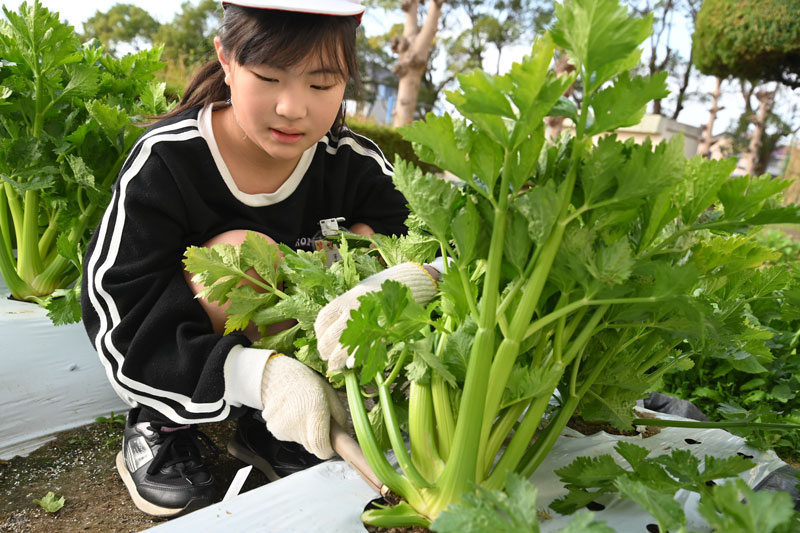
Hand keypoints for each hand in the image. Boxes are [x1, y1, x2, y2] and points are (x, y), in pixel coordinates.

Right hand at [260, 354, 347, 458]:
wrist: (279, 375)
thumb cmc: (308, 384)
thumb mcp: (331, 395)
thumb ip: (340, 418)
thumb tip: (343, 436)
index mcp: (315, 411)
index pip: (321, 447)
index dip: (328, 450)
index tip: (331, 445)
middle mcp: (297, 422)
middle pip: (312, 447)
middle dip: (318, 439)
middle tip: (317, 421)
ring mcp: (283, 427)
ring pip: (301, 441)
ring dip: (304, 432)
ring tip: (302, 412)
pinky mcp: (273, 429)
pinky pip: (289, 436)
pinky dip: (292, 429)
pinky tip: (291, 413)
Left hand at [314, 262, 437, 371]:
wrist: (411, 282)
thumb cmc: (383, 288)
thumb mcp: (361, 292)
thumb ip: (347, 309)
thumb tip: (332, 329)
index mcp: (348, 299)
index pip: (323, 319)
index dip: (319, 333)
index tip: (321, 340)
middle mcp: (355, 310)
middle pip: (331, 336)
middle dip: (326, 350)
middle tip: (328, 358)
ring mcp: (369, 322)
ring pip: (345, 347)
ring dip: (338, 359)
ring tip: (338, 365)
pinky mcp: (383, 331)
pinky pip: (365, 349)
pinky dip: (356, 358)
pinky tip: (353, 362)